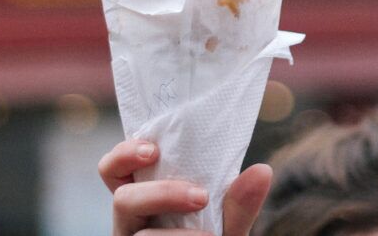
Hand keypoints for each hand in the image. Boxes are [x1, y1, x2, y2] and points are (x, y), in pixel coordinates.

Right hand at [98, 139, 271, 235]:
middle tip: (201, 197)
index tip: (152, 150)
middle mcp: (131, 222)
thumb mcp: (229, 222)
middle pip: (122, 200)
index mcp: (143, 197)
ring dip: (176, 234)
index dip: (123, 156)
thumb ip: (240, 201)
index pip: (114, 170)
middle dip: (161, 195)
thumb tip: (262, 171)